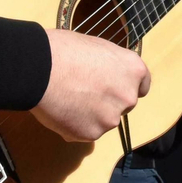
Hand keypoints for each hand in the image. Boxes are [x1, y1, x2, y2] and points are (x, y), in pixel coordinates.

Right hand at [32, 29, 151, 141]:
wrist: (39, 68)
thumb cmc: (64, 50)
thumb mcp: (98, 48)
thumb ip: (111, 67)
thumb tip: (107, 76)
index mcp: (133, 70)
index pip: (142, 86)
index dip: (126, 86)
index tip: (115, 87)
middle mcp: (128, 96)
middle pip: (123, 105)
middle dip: (107, 102)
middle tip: (83, 93)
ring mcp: (111, 118)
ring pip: (103, 120)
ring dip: (89, 116)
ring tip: (66, 100)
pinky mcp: (91, 134)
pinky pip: (84, 132)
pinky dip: (73, 126)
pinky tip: (60, 111)